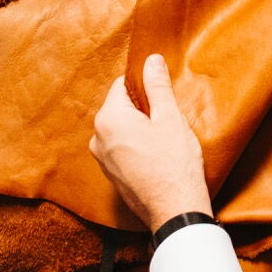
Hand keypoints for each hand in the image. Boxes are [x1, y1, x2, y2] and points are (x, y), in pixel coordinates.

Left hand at [89, 54, 212, 231]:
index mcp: (109, 119)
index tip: (162, 96)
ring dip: (139, 128)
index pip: (122, 85)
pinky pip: (121, 148)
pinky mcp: (111, 175)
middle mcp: (98, 138)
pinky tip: (157, 155)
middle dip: (142, 108)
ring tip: (164, 140)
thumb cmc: (174, 163)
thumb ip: (157, 86)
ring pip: (121, 128)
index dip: (144, 86)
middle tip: (167, 119)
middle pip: (120, 107)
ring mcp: (102, 159)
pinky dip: (136, 145)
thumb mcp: (170, 118)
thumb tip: (151, 60)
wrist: (174, 211)